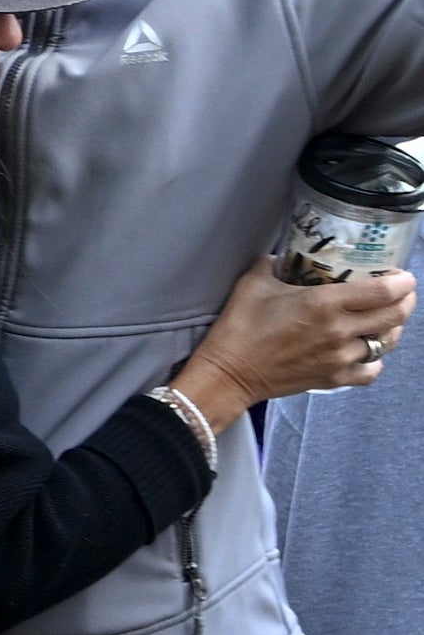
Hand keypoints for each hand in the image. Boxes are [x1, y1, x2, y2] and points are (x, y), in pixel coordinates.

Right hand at [172, 266, 418, 422]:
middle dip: (405, 301)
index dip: (403, 282)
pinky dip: (375, 360)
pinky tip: (366, 351)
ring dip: (391, 329)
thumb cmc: (239, 327)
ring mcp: (339, 358)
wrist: (229, 372)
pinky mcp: (334, 379)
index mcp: (324, 303)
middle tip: (401, 293)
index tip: (402, 276)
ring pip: (387, 343)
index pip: (384, 292)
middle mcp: (339, 330)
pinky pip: (372, 370)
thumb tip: (285, 255)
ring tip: (385, 320)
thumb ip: (275, 263)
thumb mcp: (254, 283)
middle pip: (395, 315)